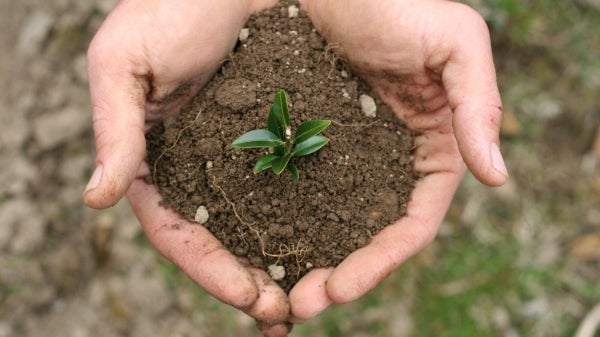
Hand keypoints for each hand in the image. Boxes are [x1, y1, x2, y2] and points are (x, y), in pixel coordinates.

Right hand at [83, 0, 291, 335]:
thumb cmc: (170, 6)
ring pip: (258, 224)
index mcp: (155, 160)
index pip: (177, 232)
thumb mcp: (125, 60)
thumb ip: (115, 128)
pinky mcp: (276, 137)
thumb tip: (97, 199)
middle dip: (250, 282)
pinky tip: (330, 245)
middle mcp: (198, 167)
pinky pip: (292, 188)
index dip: (209, 269)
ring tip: (313, 297)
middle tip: (285, 314)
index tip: (249, 296)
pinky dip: (307, 222)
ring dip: (281, 264)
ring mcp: (238, 156)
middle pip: (221, 241)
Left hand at [289, 0, 508, 321]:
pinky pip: (298, 190)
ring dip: (307, 259)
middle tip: (298, 304)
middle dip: (340, 275)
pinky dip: (283, 221)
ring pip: (332, 222)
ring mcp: (350, 155)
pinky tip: (257, 242)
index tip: (341, 287)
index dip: (382, 261)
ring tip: (274, 291)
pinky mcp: (311, 141)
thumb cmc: (400, 2)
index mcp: (432, 150)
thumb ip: (479, 106)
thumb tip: (497, 177)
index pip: (413, 223)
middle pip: (369, 235)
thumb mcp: (456, 43)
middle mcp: (391, 162)